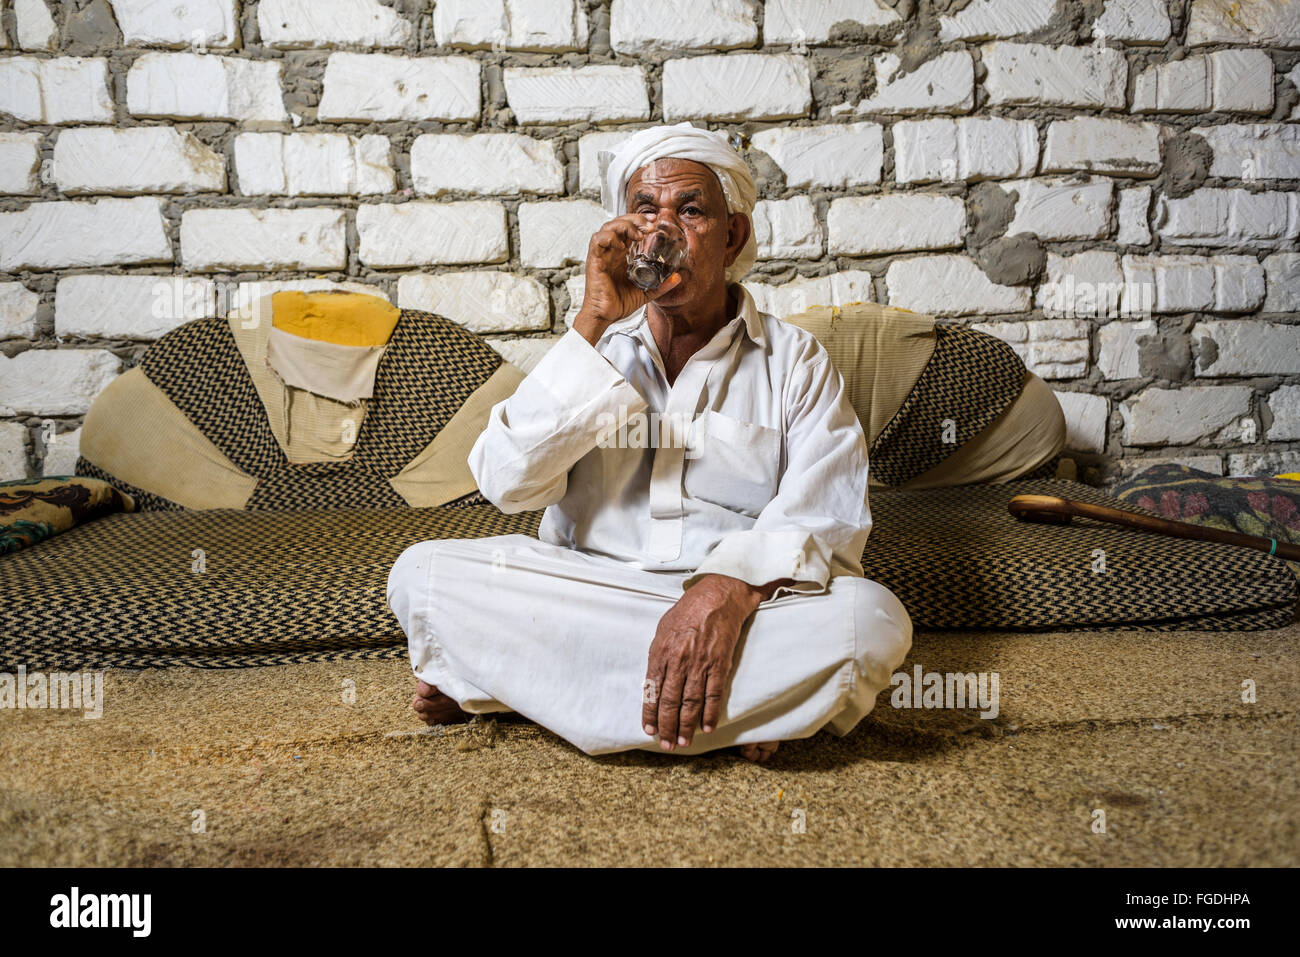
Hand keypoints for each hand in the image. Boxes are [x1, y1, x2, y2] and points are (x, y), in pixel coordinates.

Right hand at [573, 214, 682, 345]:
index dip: (639, 221)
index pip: (627, 229)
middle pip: (619, 223)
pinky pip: (597, 240)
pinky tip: (621, 244)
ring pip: (608, 227)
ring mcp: (602, 255)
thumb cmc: (618, 303)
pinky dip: (609, 237)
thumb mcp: (645, 292)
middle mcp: (610, 252)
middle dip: (635, 219)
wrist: (605, 316)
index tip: (654, 222)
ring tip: (639, 234)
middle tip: (650, 224)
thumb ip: (661, 285)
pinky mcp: (595, 261)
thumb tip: (678, 278)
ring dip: (625, 225)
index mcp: (620, 255)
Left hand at [641, 573, 763, 750]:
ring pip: (691, 702)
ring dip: (687, 725)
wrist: (717, 597)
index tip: (649, 731)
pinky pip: (714, 693)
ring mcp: (700, 663)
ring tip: (684, 742)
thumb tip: (654, 680)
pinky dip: (710, 713)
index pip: (652, 690)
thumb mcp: (662, 630)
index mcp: (661, 652)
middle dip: (667, 726)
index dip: (650, 714)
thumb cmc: (687, 612)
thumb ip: (658, 656)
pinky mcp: (719, 663)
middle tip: (667, 744)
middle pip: (670, 701)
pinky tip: (707, 727)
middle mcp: (678, 660)